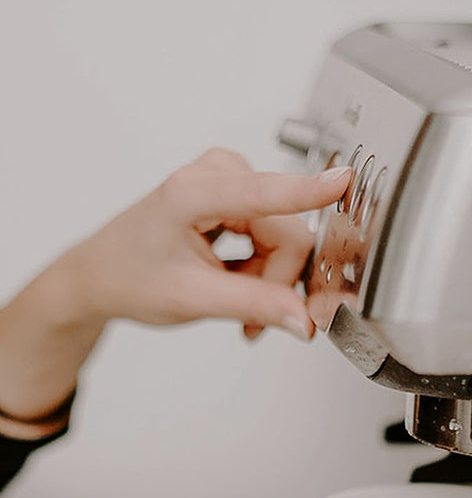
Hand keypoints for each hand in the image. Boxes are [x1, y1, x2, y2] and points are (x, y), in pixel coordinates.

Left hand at [64, 147, 349, 340]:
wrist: (102, 276)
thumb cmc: (131, 277)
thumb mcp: (193, 299)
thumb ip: (254, 306)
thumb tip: (303, 320)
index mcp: (194, 193)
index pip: (265, 194)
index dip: (308, 191)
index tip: (343, 180)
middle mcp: (214, 177)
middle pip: (285, 234)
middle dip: (276, 282)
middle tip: (252, 319)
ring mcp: (226, 184)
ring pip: (284, 240)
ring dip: (268, 282)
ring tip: (239, 308)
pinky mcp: (235, 198)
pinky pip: (274, 238)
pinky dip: (262, 272)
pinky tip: (239, 288)